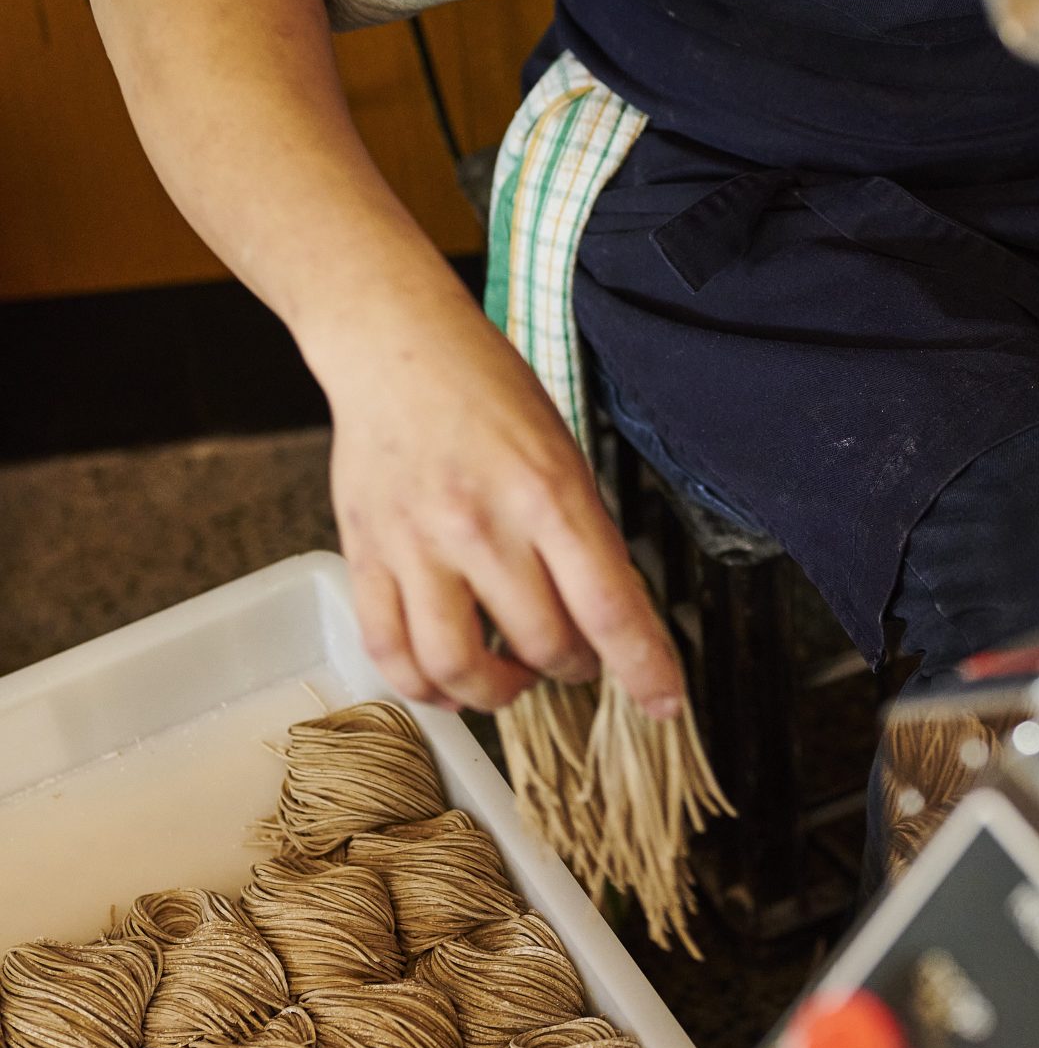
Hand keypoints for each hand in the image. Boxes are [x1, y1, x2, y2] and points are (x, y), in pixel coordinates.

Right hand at [318, 286, 682, 717]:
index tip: (664, 702)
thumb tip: (609, 616)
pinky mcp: (365, 556)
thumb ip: (583, 533)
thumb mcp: (561, 450)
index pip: (608, 607)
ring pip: (459, 668)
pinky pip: (389, 653)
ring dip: (498, 693)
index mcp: (546, 492)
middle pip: (542, 646)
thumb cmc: (486, 391)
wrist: (393, 345)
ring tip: (512, 678)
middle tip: (575, 657)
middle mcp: (481, 525)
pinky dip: (424, 686)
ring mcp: (416, 545)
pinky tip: (446, 680)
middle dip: (573, 668)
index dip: (643, 668)